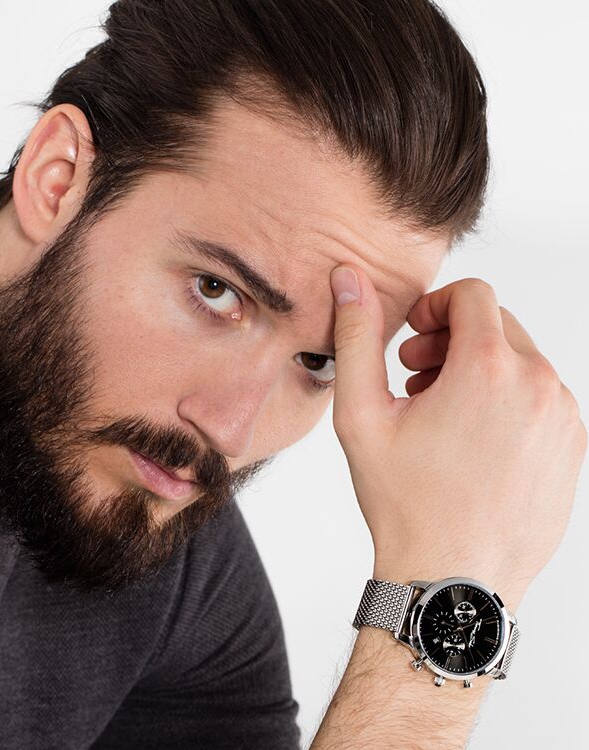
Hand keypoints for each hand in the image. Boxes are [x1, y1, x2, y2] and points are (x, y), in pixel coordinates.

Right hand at [329, 266, 586, 609]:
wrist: (452, 577)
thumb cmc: (405, 502)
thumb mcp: (362, 414)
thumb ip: (356, 336)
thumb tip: (349, 280)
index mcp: (488, 368)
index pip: (473, 294)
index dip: (434, 306)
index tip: (413, 338)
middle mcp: (539, 385)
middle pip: (498, 325)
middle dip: (453, 339)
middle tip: (417, 380)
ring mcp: (563, 419)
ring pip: (521, 362)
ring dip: (479, 372)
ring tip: (442, 415)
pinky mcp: (573, 448)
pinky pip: (540, 399)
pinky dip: (506, 402)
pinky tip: (473, 441)